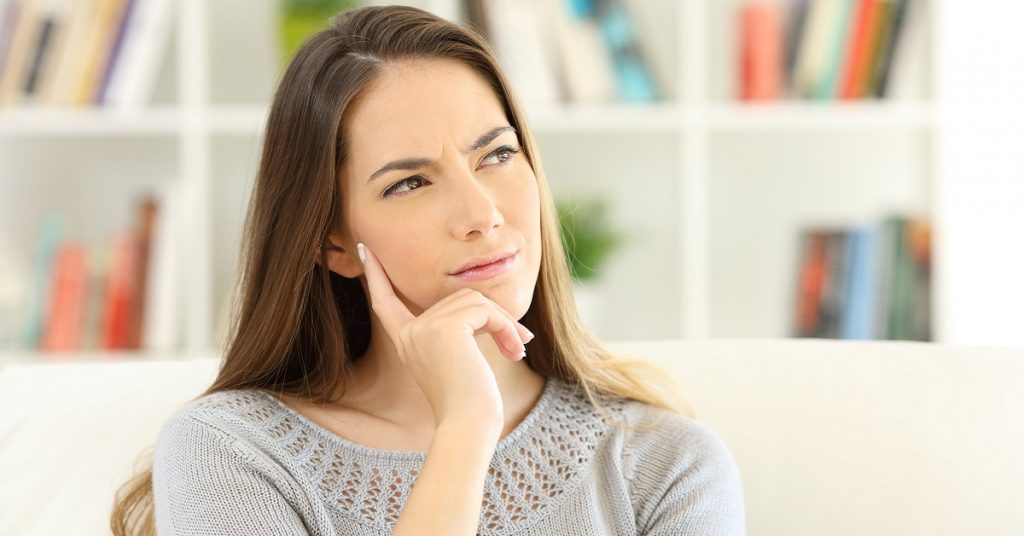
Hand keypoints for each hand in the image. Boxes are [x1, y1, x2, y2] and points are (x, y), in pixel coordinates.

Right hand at [357, 242, 534, 428]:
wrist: (468, 426)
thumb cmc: (468, 403)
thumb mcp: (456, 361)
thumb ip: (456, 331)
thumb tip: (483, 308)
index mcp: (406, 341)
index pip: (386, 302)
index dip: (376, 276)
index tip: (366, 251)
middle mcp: (410, 332)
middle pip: (457, 299)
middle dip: (492, 317)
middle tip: (518, 343)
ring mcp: (425, 328)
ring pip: (475, 301)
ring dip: (504, 324)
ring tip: (516, 350)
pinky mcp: (446, 327)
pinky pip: (485, 310)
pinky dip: (506, 327)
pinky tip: (513, 351)